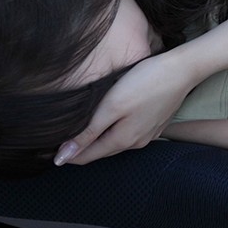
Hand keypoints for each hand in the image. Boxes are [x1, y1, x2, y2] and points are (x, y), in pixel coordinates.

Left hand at [54, 50, 198, 165]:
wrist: (182, 70)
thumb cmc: (145, 82)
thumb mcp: (111, 106)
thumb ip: (87, 132)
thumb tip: (63, 157)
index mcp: (122, 140)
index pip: (86, 156)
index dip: (66, 155)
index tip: (46, 152)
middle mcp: (136, 142)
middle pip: (102, 150)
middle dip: (81, 149)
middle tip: (58, 142)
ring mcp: (149, 133)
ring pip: (116, 142)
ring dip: (98, 140)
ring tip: (80, 133)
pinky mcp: (156, 123)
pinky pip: (130, 133)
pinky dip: (115, 132)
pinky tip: (111, 122)